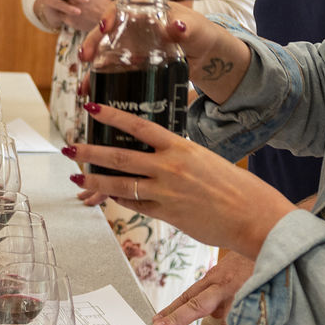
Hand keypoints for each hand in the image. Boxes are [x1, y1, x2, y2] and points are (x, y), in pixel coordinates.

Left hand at [65, 102, 288, 256]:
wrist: (254, 216)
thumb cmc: (237, 188)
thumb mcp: (207, 161)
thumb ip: (181, 157)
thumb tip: (161, 157)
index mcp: (182, 147)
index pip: (140, 125)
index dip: (113, 116)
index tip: (93, 108)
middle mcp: (170, 167)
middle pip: (121, 155)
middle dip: (91, 151)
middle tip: (70, 147)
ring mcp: (166, 192)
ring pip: (120, 183)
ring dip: (94, 179)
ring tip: (75, 176)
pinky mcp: (167, 214)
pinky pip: (134, 205)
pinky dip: (117, 200)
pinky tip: (103, 196)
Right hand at [73, 1, 249, 104]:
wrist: (208, 56)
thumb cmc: (202, 34)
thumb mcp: (197, 30)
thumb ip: (188, 28)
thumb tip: (178, 25)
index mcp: (147, 12)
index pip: (122, 9)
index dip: (109, 16)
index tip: (103, 27)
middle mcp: (135, 27)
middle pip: (108, 32)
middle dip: (93, 44)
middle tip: (85, 58)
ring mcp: (134, 46)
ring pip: (107, 53)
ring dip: (93, 68)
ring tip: (85, 85)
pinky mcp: (135, 64)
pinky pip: (115, 70)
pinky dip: (103, 80)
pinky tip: (94, 92)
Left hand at [153, 255, 257, 324]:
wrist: (271, 244)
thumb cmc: (248, 258)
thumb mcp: (227, 269)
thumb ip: (217, 291)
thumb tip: (212, 315)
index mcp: (214, 280)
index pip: (188, 296)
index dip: (171, 310)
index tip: (156, 323)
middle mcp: (224, 287)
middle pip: (197, 304)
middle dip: (178, 318)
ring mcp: (241, 295)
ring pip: (227, 323)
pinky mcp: (258, 301)